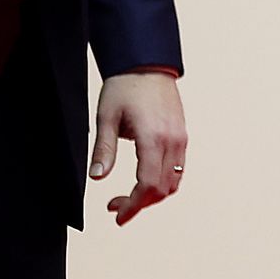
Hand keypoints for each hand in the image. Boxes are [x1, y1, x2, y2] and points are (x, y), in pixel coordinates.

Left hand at [91, 71, 186, 225]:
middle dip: (140, 204)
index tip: (117, 214)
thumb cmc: (125, 87)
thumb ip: (104, 149)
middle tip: (116, 206)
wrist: (147, 64)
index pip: (147, 184)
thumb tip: (97, 176)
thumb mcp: (106, 118)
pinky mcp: (182, 137)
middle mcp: (173, 142)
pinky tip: (144, 179)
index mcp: (153, 138)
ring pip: (173, 182)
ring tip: (129, 196)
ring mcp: (181, 140)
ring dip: (152, 195)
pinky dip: (162, 182)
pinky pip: (178, 169)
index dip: (133, 205)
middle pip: (162, 189)